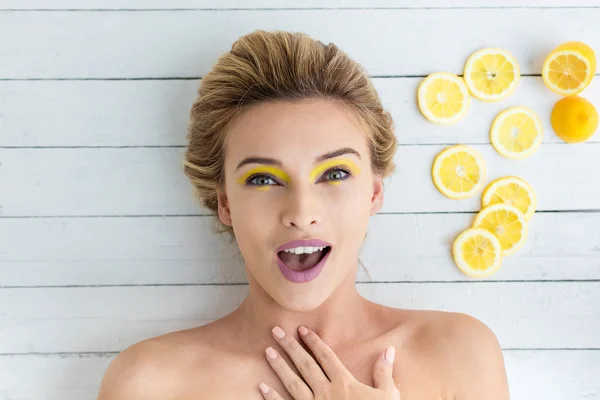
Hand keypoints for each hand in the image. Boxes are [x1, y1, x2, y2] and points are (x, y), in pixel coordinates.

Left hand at [258, 325, 400, 398]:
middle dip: (290, 347)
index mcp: (344, 383)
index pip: (326, 356)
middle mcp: (326, 392)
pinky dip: (272, 398)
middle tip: (276, 331)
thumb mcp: (388, 396)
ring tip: (267, 352)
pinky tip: (261, 387)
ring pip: (293, 383)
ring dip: (279, 367)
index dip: (313, 341)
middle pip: (305, 365)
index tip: (301, 329)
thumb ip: (384, 373)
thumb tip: (388, 350)